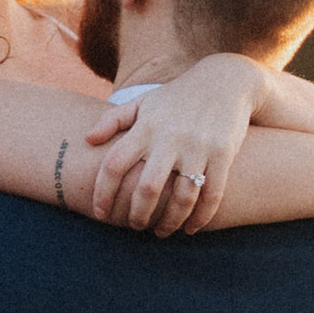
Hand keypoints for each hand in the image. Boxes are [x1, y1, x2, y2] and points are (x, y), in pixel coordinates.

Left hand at [83, 54, 259, 233]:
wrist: (225, 81)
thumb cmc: (176, 97)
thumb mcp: (143, 102)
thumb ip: (113, 119)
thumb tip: (88, 139)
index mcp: (146, 126)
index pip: (114, 163)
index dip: (102, 192)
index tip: (99, 213)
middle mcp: (170, 137)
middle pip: (148, 187)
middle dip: (138, 214)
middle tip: (135, 226)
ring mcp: (198, 147)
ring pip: (182, 197)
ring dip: (170, 221)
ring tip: (162, 232)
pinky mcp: (223, 154)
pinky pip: (212, 194)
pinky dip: (201, 217)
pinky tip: (191, 228)